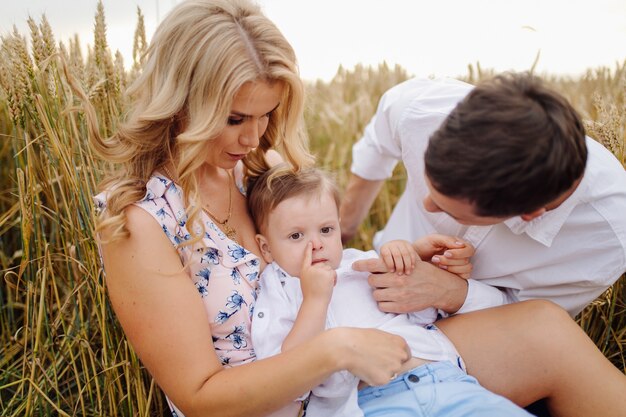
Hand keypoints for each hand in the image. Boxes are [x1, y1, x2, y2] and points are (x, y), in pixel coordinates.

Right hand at [299, 242, 335, 302]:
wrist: (314, 302)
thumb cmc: (311, 294)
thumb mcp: (307, 281)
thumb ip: (311, 273)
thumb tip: (320, 268)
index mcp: (304, 270)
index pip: (306, 257)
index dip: (308, 250)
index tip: (310, 243)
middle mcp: (311, 268)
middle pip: (322, 264)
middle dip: (325, 272)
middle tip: (321, 283)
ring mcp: (319, 270)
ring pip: (328, 268)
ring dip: (329, 276)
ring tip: (324, 285)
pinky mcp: (327, 273)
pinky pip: (333, 272)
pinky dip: (334, 278)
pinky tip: (329, 285)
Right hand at [330, 327, 410, 386]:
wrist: (347, 346)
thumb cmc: (360, 337)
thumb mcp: (380, 335)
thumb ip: (390, 344)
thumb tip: (390, 351)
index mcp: (400, 343)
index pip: (406, 355)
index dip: (397, 358)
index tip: (389, 359)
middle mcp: (400, 356)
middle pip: (399, 366)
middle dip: (390, 365)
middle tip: (375, 361)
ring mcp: (393, 369)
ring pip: (390, 374)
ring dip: (382, 372)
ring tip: (368, 364)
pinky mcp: (384, 379)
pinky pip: (381, 381)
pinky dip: (374, 378)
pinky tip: (365, 370)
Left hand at [352, 257, 467, 313]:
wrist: (440, 287)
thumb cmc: (422, 272)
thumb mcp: (409, 261)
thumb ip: (393, 262)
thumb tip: (372, 262)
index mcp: (397, 267)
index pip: (373, 264)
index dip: (360, 265)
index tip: (353, 266)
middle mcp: (396, 280)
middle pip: (371, 280)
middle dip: (375, 280)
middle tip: (384, 280)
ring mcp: (398, 294)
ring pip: (375, 294)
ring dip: (379, 292)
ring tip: (389, 290)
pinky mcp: (401, 306)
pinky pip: (382, 306)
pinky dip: (384, 303)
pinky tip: (392, 299)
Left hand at [379, 240, 416, 274]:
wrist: (399, 250)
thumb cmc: (389, 262)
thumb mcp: (383, 263)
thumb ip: (379, 269)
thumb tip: (375, 280)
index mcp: (384, 249)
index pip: (386, 255)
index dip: (389, 263)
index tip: (392, 271)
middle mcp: (392, 244)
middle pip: (397, 255)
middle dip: (399, 265)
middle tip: (400, 274)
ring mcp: (400, 243)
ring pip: (405, 254)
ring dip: (407, 264)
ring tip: (407, 273)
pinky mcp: (408, 244)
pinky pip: (411, 252)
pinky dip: (412, 261)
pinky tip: (412, 267)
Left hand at [413, 234, 473, 278]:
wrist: (412, 258)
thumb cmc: (423, 246)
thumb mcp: (433, 239)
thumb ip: (447, 240)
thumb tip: (461, 245)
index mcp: (457, 245)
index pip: (469, 249)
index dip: (460, 253)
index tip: (446, 253)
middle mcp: (460, 255)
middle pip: (467, 260)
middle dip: (451, 261)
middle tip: (435, 259)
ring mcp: (459, 265)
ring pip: (467, 269)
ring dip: (452, 267)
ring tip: (437, 264)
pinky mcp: (456, 274)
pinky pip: (465, 277)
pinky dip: (455, 274)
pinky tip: (442, 271)